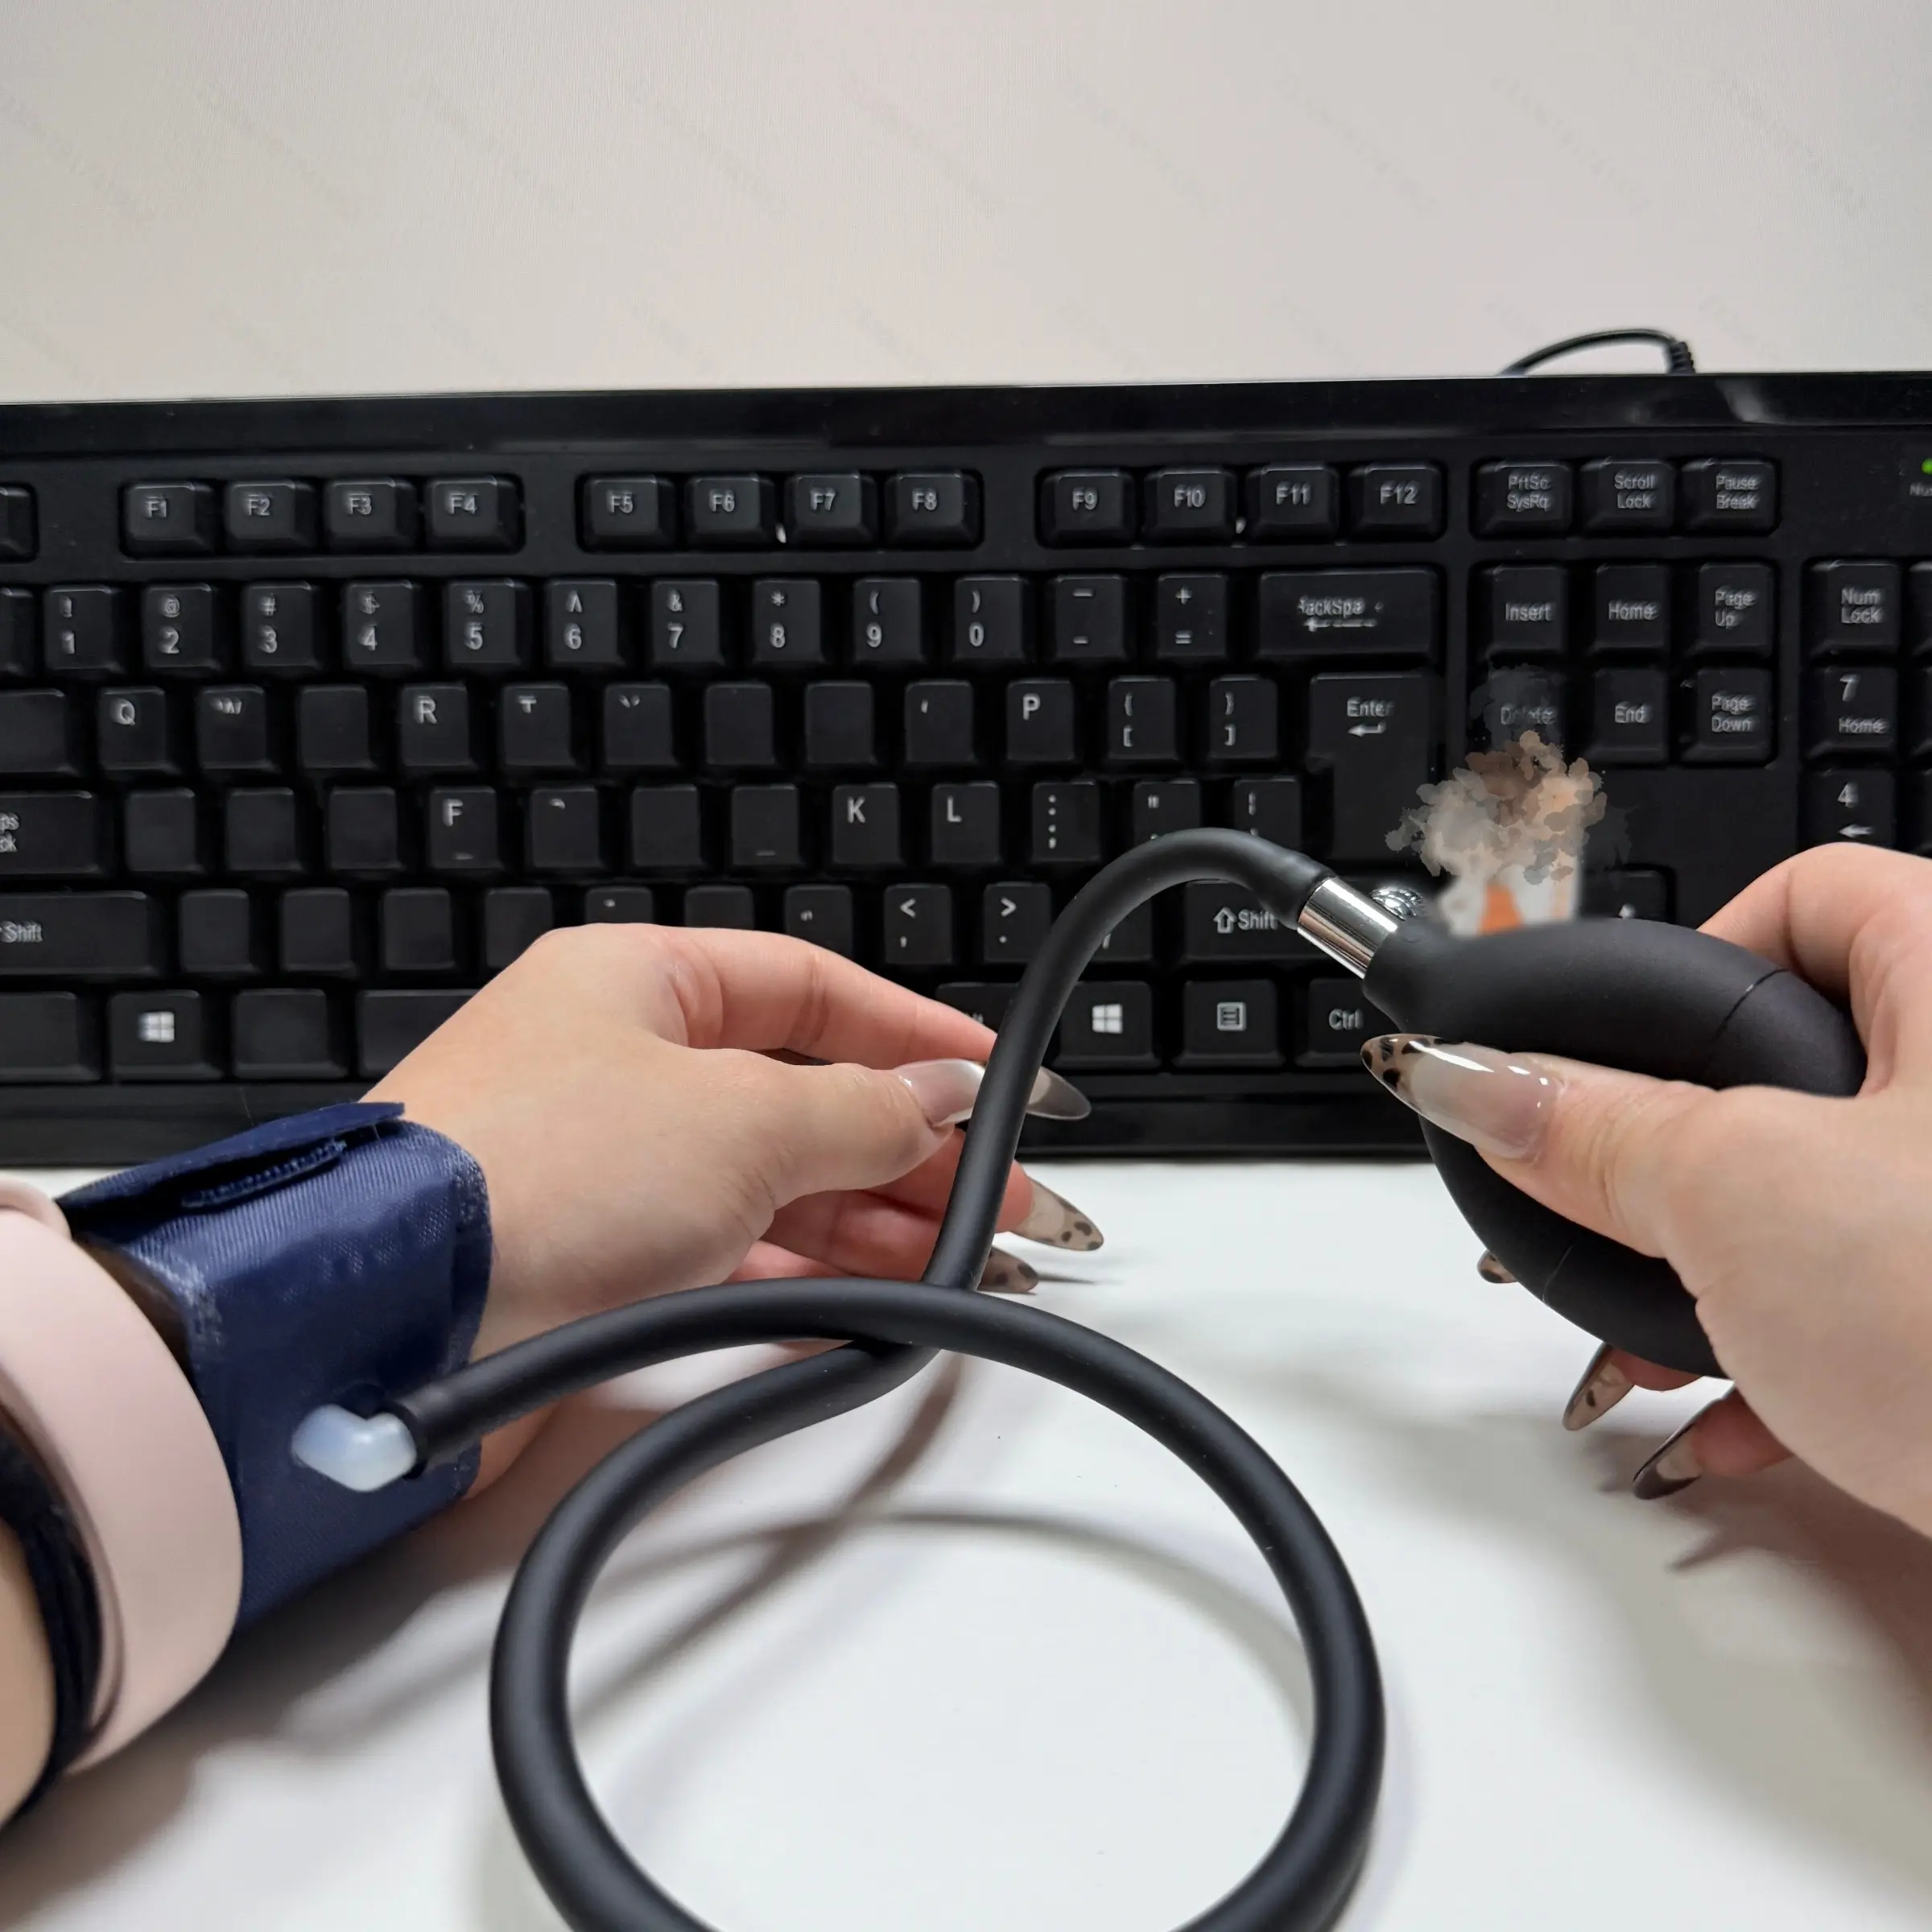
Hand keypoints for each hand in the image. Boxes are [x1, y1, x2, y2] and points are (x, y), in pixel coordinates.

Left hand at [367, 922, 1099, 1481]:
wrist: (390, 1320)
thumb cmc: (527, 1178)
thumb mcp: (740, 1117)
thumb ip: (864, 1107)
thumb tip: (943, 1095)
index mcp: (636, 984)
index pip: (810, 988)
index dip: (916, 1033)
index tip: (999, 1080)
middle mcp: (620, 1070)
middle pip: (803, 1097)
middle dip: (915, 1150)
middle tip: (1009, 1201)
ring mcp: (608, 1174)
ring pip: (777, 1188)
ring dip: (879, 1225)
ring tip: (973, 1265)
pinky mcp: (599, 1271)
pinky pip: (736, 1263)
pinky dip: (816, 1283)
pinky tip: (883, 1307)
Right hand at [1362, 845, 1931, 1530]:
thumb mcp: (1744, 1198)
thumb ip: (1594, 1128)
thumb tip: (1479, 1077)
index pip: (1804, 899)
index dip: (1687, 970)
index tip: (1603, 1058)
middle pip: (1803, 1064)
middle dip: (1675, 1156)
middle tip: (1600, 1210)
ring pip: (1835, 1195)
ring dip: (1718, 1272)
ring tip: (1646, 1345)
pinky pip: (1886, 1295)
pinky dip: (1799, 1349)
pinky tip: (1739, 1417)